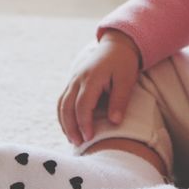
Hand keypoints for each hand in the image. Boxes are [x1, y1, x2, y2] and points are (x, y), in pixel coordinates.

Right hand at [57, 29, 141, 144]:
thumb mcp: (126, 80)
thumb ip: (119, 100)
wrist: (116, 45)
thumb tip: (114, 122)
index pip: (82, 105)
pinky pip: (63, 100)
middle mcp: (78, 79)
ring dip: (64, 122)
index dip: (84, 123)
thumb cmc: (124, 63)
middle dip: (70, 127)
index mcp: (91, 78)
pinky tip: (69, 127)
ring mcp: (73, 80)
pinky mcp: (72, 82)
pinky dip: (63, 115)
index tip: (89, 138)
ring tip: (72, 139)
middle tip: (78, 143)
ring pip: (61, 104)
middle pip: (67, 106)